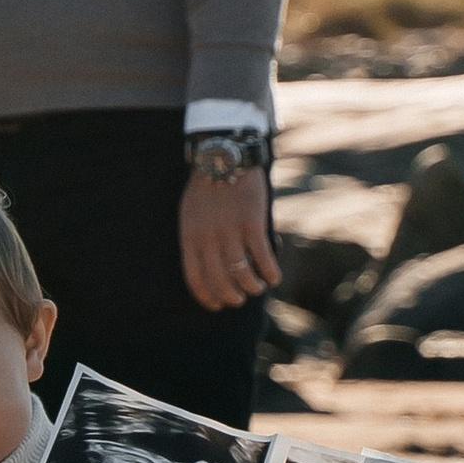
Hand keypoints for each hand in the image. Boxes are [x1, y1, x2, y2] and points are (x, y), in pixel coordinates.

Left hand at [180, 166, 279, 313]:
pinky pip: (262, 258)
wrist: (223, 156)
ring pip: (242, 274)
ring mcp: (230, 231)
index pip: (196, 279)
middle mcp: (208, 238)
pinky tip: (273, 277)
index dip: (208, 298)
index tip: (217, 306)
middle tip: (239, 299)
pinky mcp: (252, 223)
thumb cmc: (206, 187)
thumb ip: (197, 240)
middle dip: (231, 297)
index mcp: (190, 237)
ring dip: (252, 287)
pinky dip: (270, 273)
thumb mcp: (189, 214)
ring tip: (257, 287)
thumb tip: (208, 268)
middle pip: (220, 281)